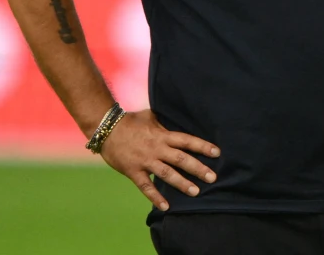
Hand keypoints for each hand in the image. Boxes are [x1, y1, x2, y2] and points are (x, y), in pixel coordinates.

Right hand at [98, 108, 219, 210]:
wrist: (106, 129)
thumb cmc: (130, 121)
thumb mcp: (151, 117)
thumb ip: (165, 122)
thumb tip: (179, 116)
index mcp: (162, 135)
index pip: (187, 140)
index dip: (202, 146)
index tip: (217, 153)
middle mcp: (157, 148)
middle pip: (181, 159)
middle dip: (198, 168)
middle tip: (213, 178)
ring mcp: (145, 161)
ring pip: (167, 174)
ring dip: (182, 183)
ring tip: (195, 192)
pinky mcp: (133, 171)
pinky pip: (146, 186)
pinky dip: (156, 197)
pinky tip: (166, 206)